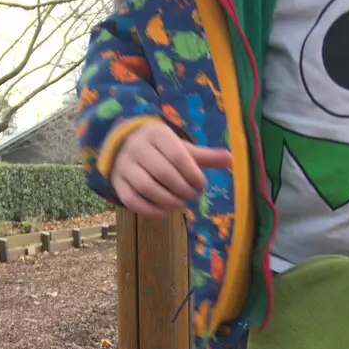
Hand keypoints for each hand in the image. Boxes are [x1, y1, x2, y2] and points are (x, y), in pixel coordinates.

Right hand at [110, 119, 231, 217]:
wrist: (124, 145)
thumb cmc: (160, 148)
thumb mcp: (181, 148)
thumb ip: (204, 156)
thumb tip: (231, 158)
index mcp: (157, 135)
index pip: (178, 156)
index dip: (193, 174)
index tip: (202, 185)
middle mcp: (137, 147)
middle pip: (163, 173)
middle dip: (182, 188)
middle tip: (193, 195)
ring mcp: (125, 165)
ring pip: (146, 186)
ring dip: (167, 200)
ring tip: (180, 204)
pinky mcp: (117, 182)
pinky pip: (131, 200)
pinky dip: (148, 210)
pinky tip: (163, 214)